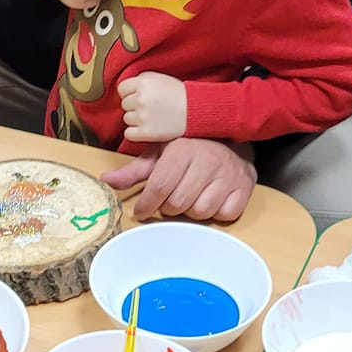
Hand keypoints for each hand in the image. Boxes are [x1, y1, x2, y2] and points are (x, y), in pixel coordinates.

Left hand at [102, 136, 255, 222]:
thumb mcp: (160, 153)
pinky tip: (210, 199)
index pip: (159, 187)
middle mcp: (207, 162)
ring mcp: (228, 176)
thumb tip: (106, 180)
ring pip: (200, 212)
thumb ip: (134, 170)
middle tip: (168, 200)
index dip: (146, 205)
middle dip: (167, 208)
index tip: (141, 211)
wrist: (232, 137)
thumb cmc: (190, 147)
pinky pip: (225, 214)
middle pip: (178, 204)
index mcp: (182, 151)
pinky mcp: (244, 188)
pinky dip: (215, 213)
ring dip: (190, 211)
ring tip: (189, 198)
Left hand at [119, 71, 187, 143]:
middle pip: (124, 104)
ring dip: (136, 120)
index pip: (122, 89)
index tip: (140, 97)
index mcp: (144, 82)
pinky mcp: (146, 132)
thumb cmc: (180, 95)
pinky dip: (135, 133)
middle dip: (135, 106)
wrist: (198, 111)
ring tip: (153, 117)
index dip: (129, 93)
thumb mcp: (160, 79)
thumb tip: (123, 89)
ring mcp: (143, 116)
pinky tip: (148, 128)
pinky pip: (128, 134)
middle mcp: (141, 98)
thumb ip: (141, 80)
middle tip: (151, 108)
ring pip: (126, 119)